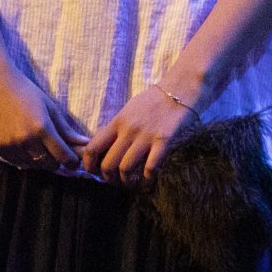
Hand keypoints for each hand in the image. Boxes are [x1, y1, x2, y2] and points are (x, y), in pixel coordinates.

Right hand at [0, 68, 90, 172]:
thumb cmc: (25, 92)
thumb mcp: (50, 107)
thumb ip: (66, 129)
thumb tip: (85, 143)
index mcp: (42, 128)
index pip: (62, 156)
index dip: (71, 162)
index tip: (74, 162)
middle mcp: (26, 140)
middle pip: (48, 164)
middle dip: (56, 161)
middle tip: (58, 153)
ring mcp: (10, 145)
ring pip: (32, 165)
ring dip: (40, 161)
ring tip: (41, 148)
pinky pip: (16, 162)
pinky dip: (25, 159)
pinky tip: (27, 148)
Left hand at [80, 80, 200, 187]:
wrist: (181, 88)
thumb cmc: (154, 100)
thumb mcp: (129, 110)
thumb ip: (116, 128)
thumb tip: (103, 146)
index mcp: (117, 121)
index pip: (92, 148)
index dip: (89, 165)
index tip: (94, 172)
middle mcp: (128, 130)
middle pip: (108, 163)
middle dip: (108, 178)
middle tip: (114, 181)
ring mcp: (146, 136)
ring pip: (125, 168)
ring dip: (126, 180)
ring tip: (131, 182)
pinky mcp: (164, 140)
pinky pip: (151, 166)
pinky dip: (148, 176)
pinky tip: (150, 177)